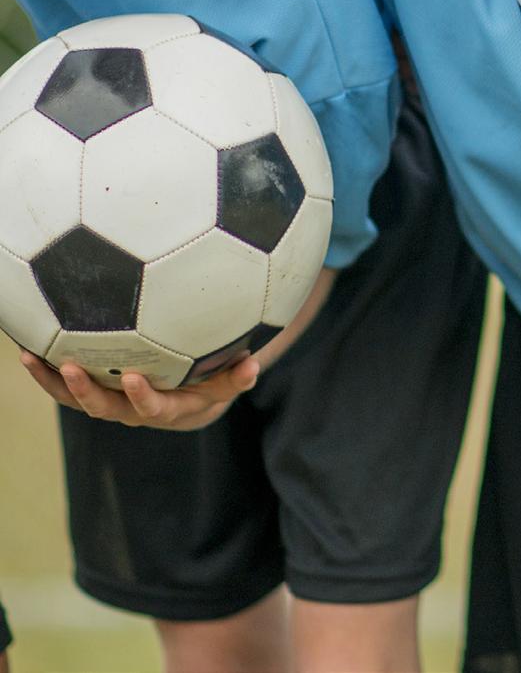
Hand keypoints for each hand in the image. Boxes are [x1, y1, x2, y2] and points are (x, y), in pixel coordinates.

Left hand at [20, 350, 258, 429]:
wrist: (183, 402)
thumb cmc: (208, 384)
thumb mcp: (225, 382)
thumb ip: (237, 377)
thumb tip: (254, 364)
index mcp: (163, 409)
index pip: (150, 408)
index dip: (141, 396)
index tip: (133, 377)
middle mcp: (131, 410)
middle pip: (103, 408)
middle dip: (85, 390)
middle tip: (69, 367)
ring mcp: (110, 401)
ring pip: (76, 398)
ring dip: (52, 381)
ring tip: (30, 357)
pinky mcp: (95, 389)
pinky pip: (67, 384)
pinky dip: (46, 370)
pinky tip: (29, 346)